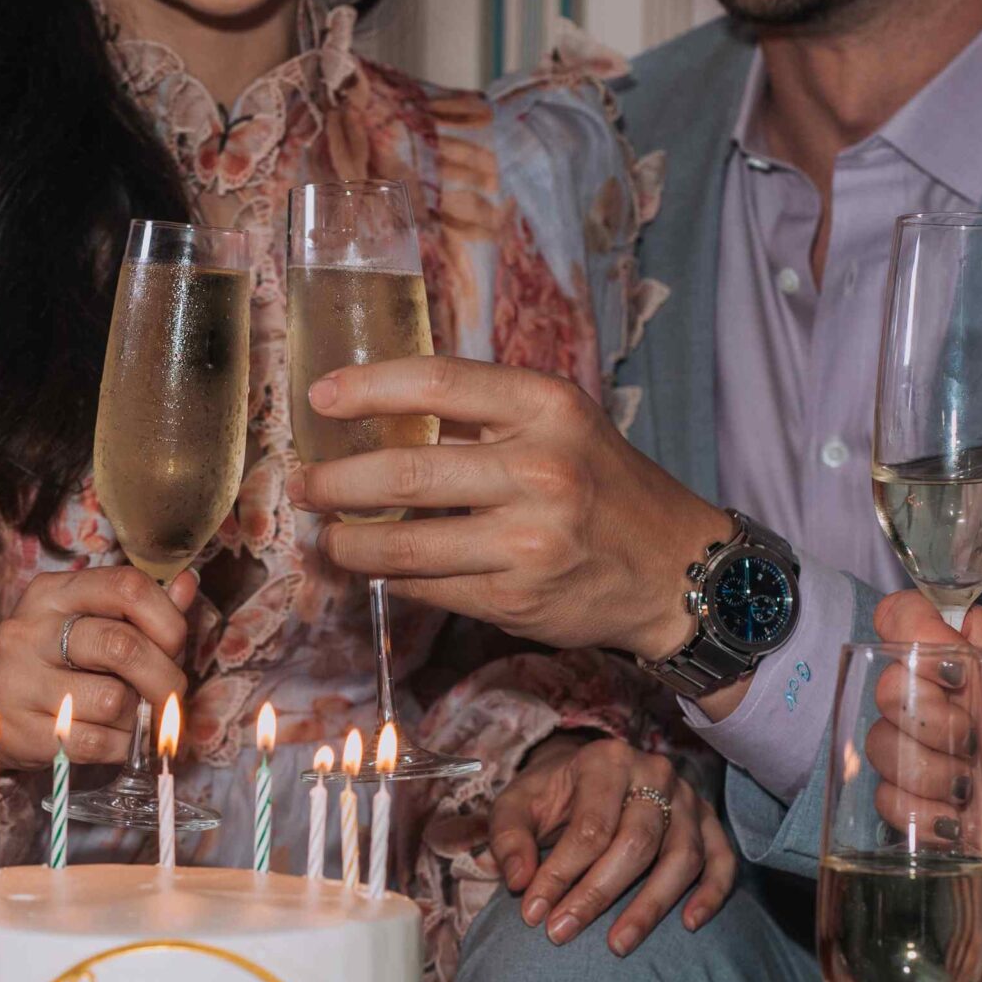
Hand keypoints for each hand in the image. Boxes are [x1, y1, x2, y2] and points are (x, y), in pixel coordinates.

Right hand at [0, 567, 194, 765]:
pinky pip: (98, 743)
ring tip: (131, 716)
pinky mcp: (21, 731)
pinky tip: (115, 739)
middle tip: (172, 694)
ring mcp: (20, 682)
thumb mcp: (88, 622)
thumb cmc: (51, 661)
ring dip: (139, 717)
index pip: (127, 586)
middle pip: (124, 647)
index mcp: (53, 593)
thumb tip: (187, 586)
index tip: (175, 645)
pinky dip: (122, 747)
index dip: (167, 619)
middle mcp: (30, 630)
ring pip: (113, 701)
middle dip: (165, 678)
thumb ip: (140, 607)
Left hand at [286, 358, 729, 666]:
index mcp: (546, 406)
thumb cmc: (604, 485)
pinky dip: (389, 577)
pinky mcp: (517, 598)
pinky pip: (427, 587)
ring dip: (348, 541)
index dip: (366, 388)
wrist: (677, 568)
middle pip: (404, 471)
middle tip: (304, 485)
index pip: (436, 382)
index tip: (320, 398)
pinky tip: (373, 568)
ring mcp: (529, 540)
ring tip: (327, 536)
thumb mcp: (560, 423)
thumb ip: (483, 413)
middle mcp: (540, 469)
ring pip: (403, 542)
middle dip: (335, 481)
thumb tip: (376, 413)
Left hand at [484, 736, 733, 950]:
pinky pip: (722, 860)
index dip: (561, 874)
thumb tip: (519, 881)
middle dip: (597, 894)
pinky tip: (690, 924)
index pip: (590, 827)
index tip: (535, 914)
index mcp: (605, 760)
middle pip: (637, 842)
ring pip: (683, 856)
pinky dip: (712, 893)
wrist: (586, 777)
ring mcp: (687, 798)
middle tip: (562, 933)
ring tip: (617, 945)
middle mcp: (654, 773)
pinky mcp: (709, 822)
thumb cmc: (550, 797)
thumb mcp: (516, 805)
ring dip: (650, 906)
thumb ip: (509, 838)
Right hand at [873, 543, 981, 923]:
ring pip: (879, 747)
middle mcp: (941, 697)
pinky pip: (886, 800)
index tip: (957, 675)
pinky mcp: (921, 802)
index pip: (900, 619)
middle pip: (882, 688)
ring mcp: (928, 751)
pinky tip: (964, 818)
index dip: (911, 643)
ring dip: (931, 773)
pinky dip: (924, 814)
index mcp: (972, 654)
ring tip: (980, 786)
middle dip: (931, 723)